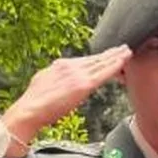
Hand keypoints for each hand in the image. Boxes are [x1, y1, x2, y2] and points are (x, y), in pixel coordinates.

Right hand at [2, 47, 130, 145]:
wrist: (29, 110)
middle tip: (123, 48)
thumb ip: (56, 80)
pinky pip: (103, 72)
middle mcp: (70, 66)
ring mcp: (77, 74)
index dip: (98, 58)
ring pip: (101, 62)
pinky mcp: (83, 84)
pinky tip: (124, 60)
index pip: (84, 60)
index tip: (107, 55)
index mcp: (61, 65)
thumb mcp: (44, 83)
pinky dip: (115, 65)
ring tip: (127, 52)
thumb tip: (61, 82)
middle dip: (110, 53)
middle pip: (95, 58)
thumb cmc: (34, 104)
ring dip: (116, 57)